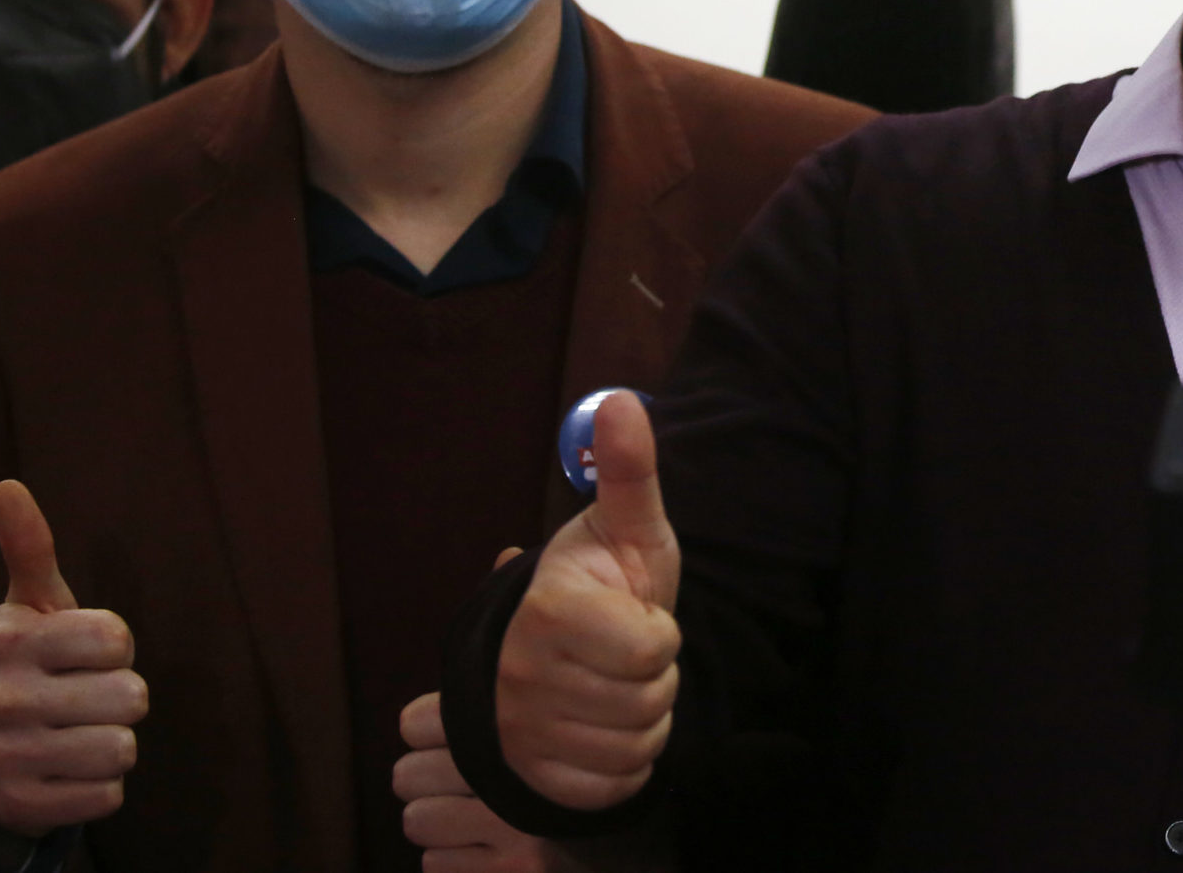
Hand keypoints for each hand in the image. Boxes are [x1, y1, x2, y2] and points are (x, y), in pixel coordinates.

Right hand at [0, 481, 147, 840]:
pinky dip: (99, 788)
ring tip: (75, 735)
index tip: (83, 655)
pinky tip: (65, 773)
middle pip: (131, 697)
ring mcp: (4, 756)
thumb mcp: (31, 607)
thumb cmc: (31, 667)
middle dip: (119, 699)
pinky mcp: (19, 806)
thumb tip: (8, 486)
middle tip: (80, 701)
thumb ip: (30, 548)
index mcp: (8, 639)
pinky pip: (109, 796)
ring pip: (123, 749)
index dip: (116, 649)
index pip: (118, 638)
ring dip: (112, 744)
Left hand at [399, 690, 549, 871]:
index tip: (445, 738)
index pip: (419, 723)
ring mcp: (519, 826)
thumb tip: (417, 722)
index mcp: (524, 722)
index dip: (425, 732)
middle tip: (453, 784)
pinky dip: (452, 860)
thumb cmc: (563, 772)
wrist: (630, 833)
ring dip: (435, 823)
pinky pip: (435, 863)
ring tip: (468, 818)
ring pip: (418, 820)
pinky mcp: (516, 870)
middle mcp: (522, 769)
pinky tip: (483, 848)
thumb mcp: (539, 726)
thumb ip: (490, 715)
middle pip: (409, 774)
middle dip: (422, 781)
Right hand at [495, 393, 681, 811]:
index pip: (651, 648)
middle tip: (627, 651)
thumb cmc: (604, 583)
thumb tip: (623, 401)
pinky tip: (606, 726)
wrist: (556, 647)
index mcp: (548, 612)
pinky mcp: (537, 777)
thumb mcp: (628, 526)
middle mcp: (522, 677)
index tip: (636, 613)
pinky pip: (616, 782)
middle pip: (648, 701)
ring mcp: (524, 732)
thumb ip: (629, 471)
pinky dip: (626, 760)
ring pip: (636, 744)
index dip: (659, 632)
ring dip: (644, 718)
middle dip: (655, 676)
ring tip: (618, 682)